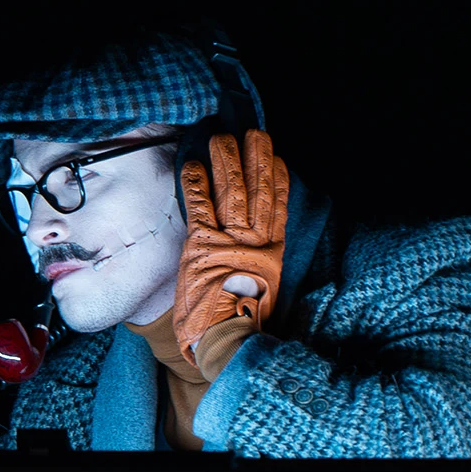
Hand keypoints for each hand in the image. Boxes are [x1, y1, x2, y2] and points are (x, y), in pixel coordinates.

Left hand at [173, 129, 287, 367]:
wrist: (227, 338)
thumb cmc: (242, 323)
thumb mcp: (261, 292)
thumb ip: (258, 268)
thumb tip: (252, 255)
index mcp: (271, 254)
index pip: (277, 208)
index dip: (277, 181)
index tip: (276, 159)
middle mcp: (254, 242)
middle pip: (256, 192)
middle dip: (255, 160)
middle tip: (254, 134)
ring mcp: (229, 241)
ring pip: (232, 192)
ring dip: (227, 162)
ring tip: (223, 139)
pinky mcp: (201, 244)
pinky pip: (199, 207)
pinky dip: (196, 185)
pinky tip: (193, 165)